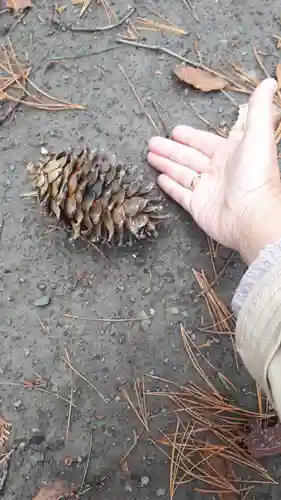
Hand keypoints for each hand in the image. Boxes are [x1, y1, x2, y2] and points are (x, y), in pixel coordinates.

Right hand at [148, 79, 280, 263]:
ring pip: (182, 173)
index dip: (189, 136)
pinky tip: (159, 178)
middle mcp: (217, 171)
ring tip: (149, 155)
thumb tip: (268, 82)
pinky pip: (181, 194)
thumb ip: (259, 110)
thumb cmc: (256, 175)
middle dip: (170, 149)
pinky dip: (170, 186)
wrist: (252, 216)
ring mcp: (206, 190)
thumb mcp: (258, 136)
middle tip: (151, 142)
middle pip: (188, 157)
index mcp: (229, 154)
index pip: (204, 142)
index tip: (174, 131)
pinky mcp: (198, 207)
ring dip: (166, 164)